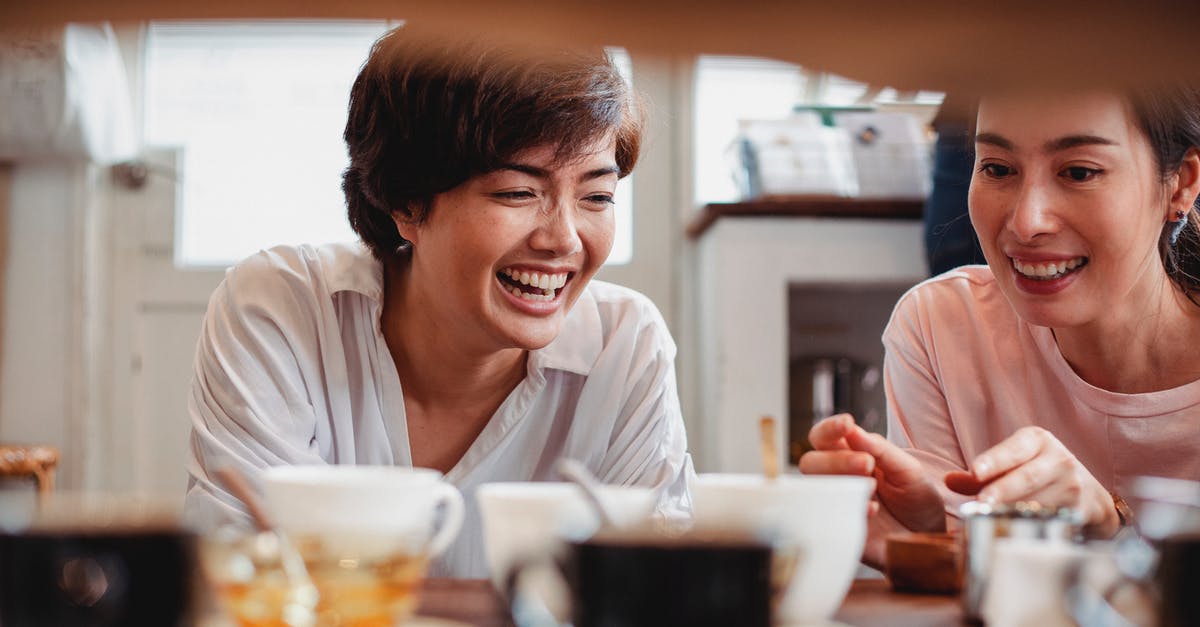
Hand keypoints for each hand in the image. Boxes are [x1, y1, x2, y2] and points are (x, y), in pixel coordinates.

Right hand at [799, 414, 945, 533]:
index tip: (846, 424)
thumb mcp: (907, 469)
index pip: (823, 437)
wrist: (928, 534)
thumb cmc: (915, 496)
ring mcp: (835, 504)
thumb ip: (881, 450)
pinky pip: (828, 520)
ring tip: (872, 487)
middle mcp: (835, 479)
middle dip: (835, 460)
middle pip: (810, 463)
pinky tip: (873, 510)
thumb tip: (853, 430)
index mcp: (848, 456)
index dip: (828, 429)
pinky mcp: (840, 529)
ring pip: (813, 490)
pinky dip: (849, 511)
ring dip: (839, 484)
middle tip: (866, 463)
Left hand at [943, 426, 1118, 536]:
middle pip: (1027, 476)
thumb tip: (949, 481)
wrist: (1088, 493)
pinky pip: (1050, 519)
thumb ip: (981, 474)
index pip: (1014, 449)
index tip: (975, 472)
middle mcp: (1058, 458)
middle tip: (981, 502)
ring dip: (1013, 511)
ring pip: (1038, 501)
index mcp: (1037, 440)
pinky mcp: (1079, 509)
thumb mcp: (1013, 463)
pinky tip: (1014, 530)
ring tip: (991, 518)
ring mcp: (1072, 485)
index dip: (994, 460)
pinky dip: (1030, 525)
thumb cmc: (1037, 473)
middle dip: (1003, 490)